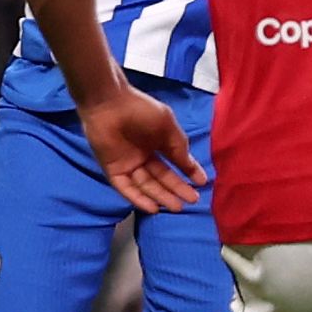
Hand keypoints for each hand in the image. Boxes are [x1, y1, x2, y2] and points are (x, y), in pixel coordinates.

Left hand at [80, 83, 203, 214]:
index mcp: (156, 141)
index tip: (202, 183)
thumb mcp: (167, 127)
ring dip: (161, 197)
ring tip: (177, 207)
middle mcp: (143, 155)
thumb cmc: (140, 110)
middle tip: (192, 200)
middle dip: (177, 189)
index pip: (174, 161)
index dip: (188, 172)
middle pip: (161, 177)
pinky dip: (139, 198)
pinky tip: (153, 208)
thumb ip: (179, 148)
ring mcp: (127, 163)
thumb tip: (192, 166)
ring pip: (146, 185)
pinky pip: (126, 188)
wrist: (109, 104)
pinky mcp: (113, 169)